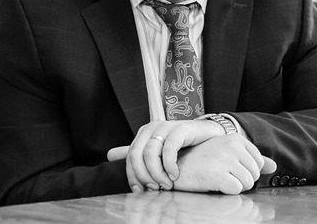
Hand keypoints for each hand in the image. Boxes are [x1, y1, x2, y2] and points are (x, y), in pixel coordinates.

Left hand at [107, 119, 224, 191]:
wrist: (207, 137)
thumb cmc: (181, 147)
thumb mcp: (156, 151)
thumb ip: (136, 153)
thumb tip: (109, 155)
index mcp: (143, 133)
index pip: (130, 157)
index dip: (134, 176)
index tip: (142, 191)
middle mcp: (152, 127)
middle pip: (137, 155)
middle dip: (144, 176)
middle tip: (156, 188)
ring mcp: (166, 126)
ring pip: (150, 153)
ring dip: (157, 173)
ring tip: (167, 183)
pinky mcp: (181, 128)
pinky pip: (169, 148)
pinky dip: (170, 165)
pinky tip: (175, 174)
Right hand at [173, 135, 276, 193]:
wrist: (178, 165)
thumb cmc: (203, 160)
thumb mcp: (227, 153)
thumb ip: (251, 158)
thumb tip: (274, 166)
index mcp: (236, 138)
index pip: (258, 163)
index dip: (245, 170)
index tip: (229, 167)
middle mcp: (232, 145)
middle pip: (254, 175)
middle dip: (240, 179)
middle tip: (221, 173)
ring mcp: (225, 159)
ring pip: (247, 184)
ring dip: (234, 186)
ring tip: (218, 177)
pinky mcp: (218, 174)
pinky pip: (236, 190)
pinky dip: (226, 190)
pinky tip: (213, 182)